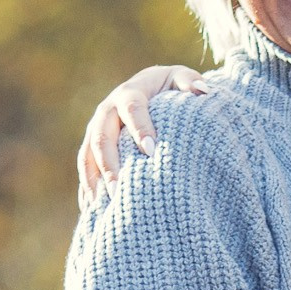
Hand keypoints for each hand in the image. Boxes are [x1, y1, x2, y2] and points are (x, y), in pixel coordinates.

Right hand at [77, 63, 208, 197]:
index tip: (150, 151)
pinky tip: (93, 209)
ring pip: (88, 155)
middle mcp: (107, 111)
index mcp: (129, 93)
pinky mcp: (92, 146)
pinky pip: (85, 168)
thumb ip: (191, 82)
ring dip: (94, 180)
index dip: (139, 128)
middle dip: (110, 164)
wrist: (147, 89)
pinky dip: (87, 187)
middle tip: (119, 190)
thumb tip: (204, 92)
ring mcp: (95, 129)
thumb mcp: (180, 79)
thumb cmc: (169, 87)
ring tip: (104, 206)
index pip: (132, 108)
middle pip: (102, 137)